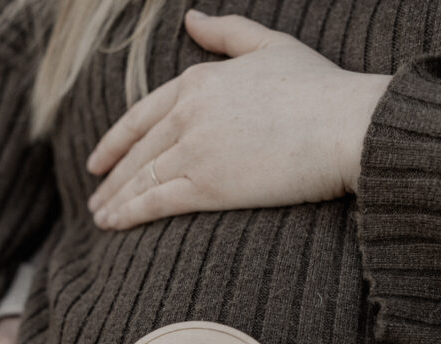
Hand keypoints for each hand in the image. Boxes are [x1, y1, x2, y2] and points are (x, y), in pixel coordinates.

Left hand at [87, 11, 390, 228]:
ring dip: (115, 200)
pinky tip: (111, 225)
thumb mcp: (270, 46)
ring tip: (99, 217)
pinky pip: (156, 201)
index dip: (116, 141)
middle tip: (94, 197)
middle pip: (137, 152)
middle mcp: (188, 114)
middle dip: (111, 177)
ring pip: (141, 178)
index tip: (98, 160)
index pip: (142, 116)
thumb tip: (191, 20)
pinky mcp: (207, 186)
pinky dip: (128, 213)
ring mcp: (195, 150)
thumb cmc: (319, 88)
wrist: (345, 127)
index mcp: (198, 81)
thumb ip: (226, 34)